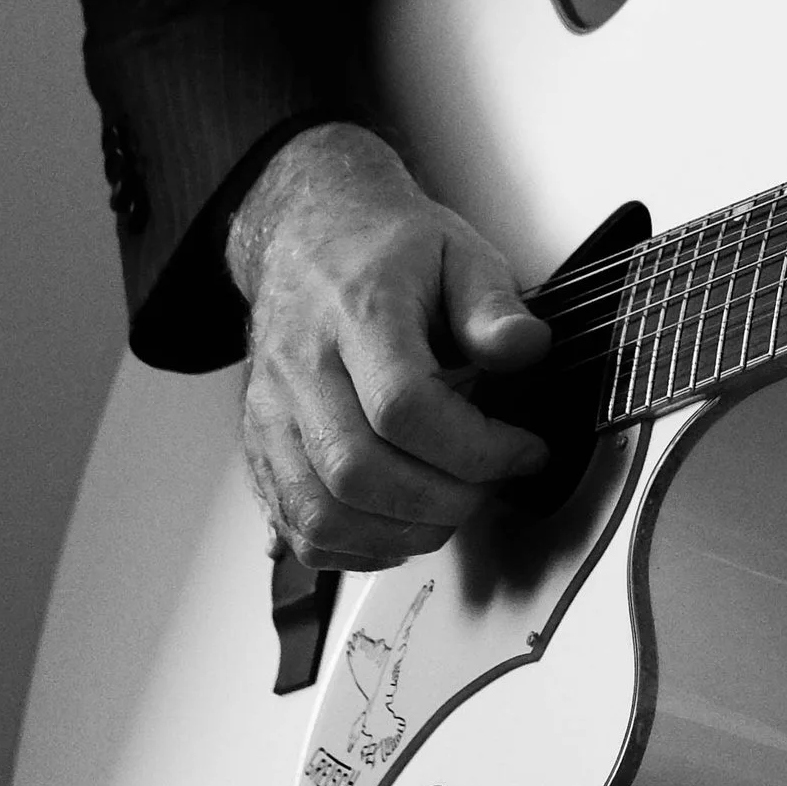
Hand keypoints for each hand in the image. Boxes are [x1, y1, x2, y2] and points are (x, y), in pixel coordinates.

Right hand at [229, 120, 552, 569]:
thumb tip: (526, 350)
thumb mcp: (460, 252)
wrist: (311, 237)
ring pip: (318, 510)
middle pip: (356, 470)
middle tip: (490, 488)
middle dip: (440, 501)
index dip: (473, 448)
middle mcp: (300, 368)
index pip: (402, 406)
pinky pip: (294, 525)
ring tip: (451, 512)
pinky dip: (352, 548)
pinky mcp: (261, 446)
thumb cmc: (389, 250)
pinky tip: (399, 528)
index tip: (523, 452)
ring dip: (396, 534)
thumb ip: (494, 304)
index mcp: (355, 313)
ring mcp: (271, 412)